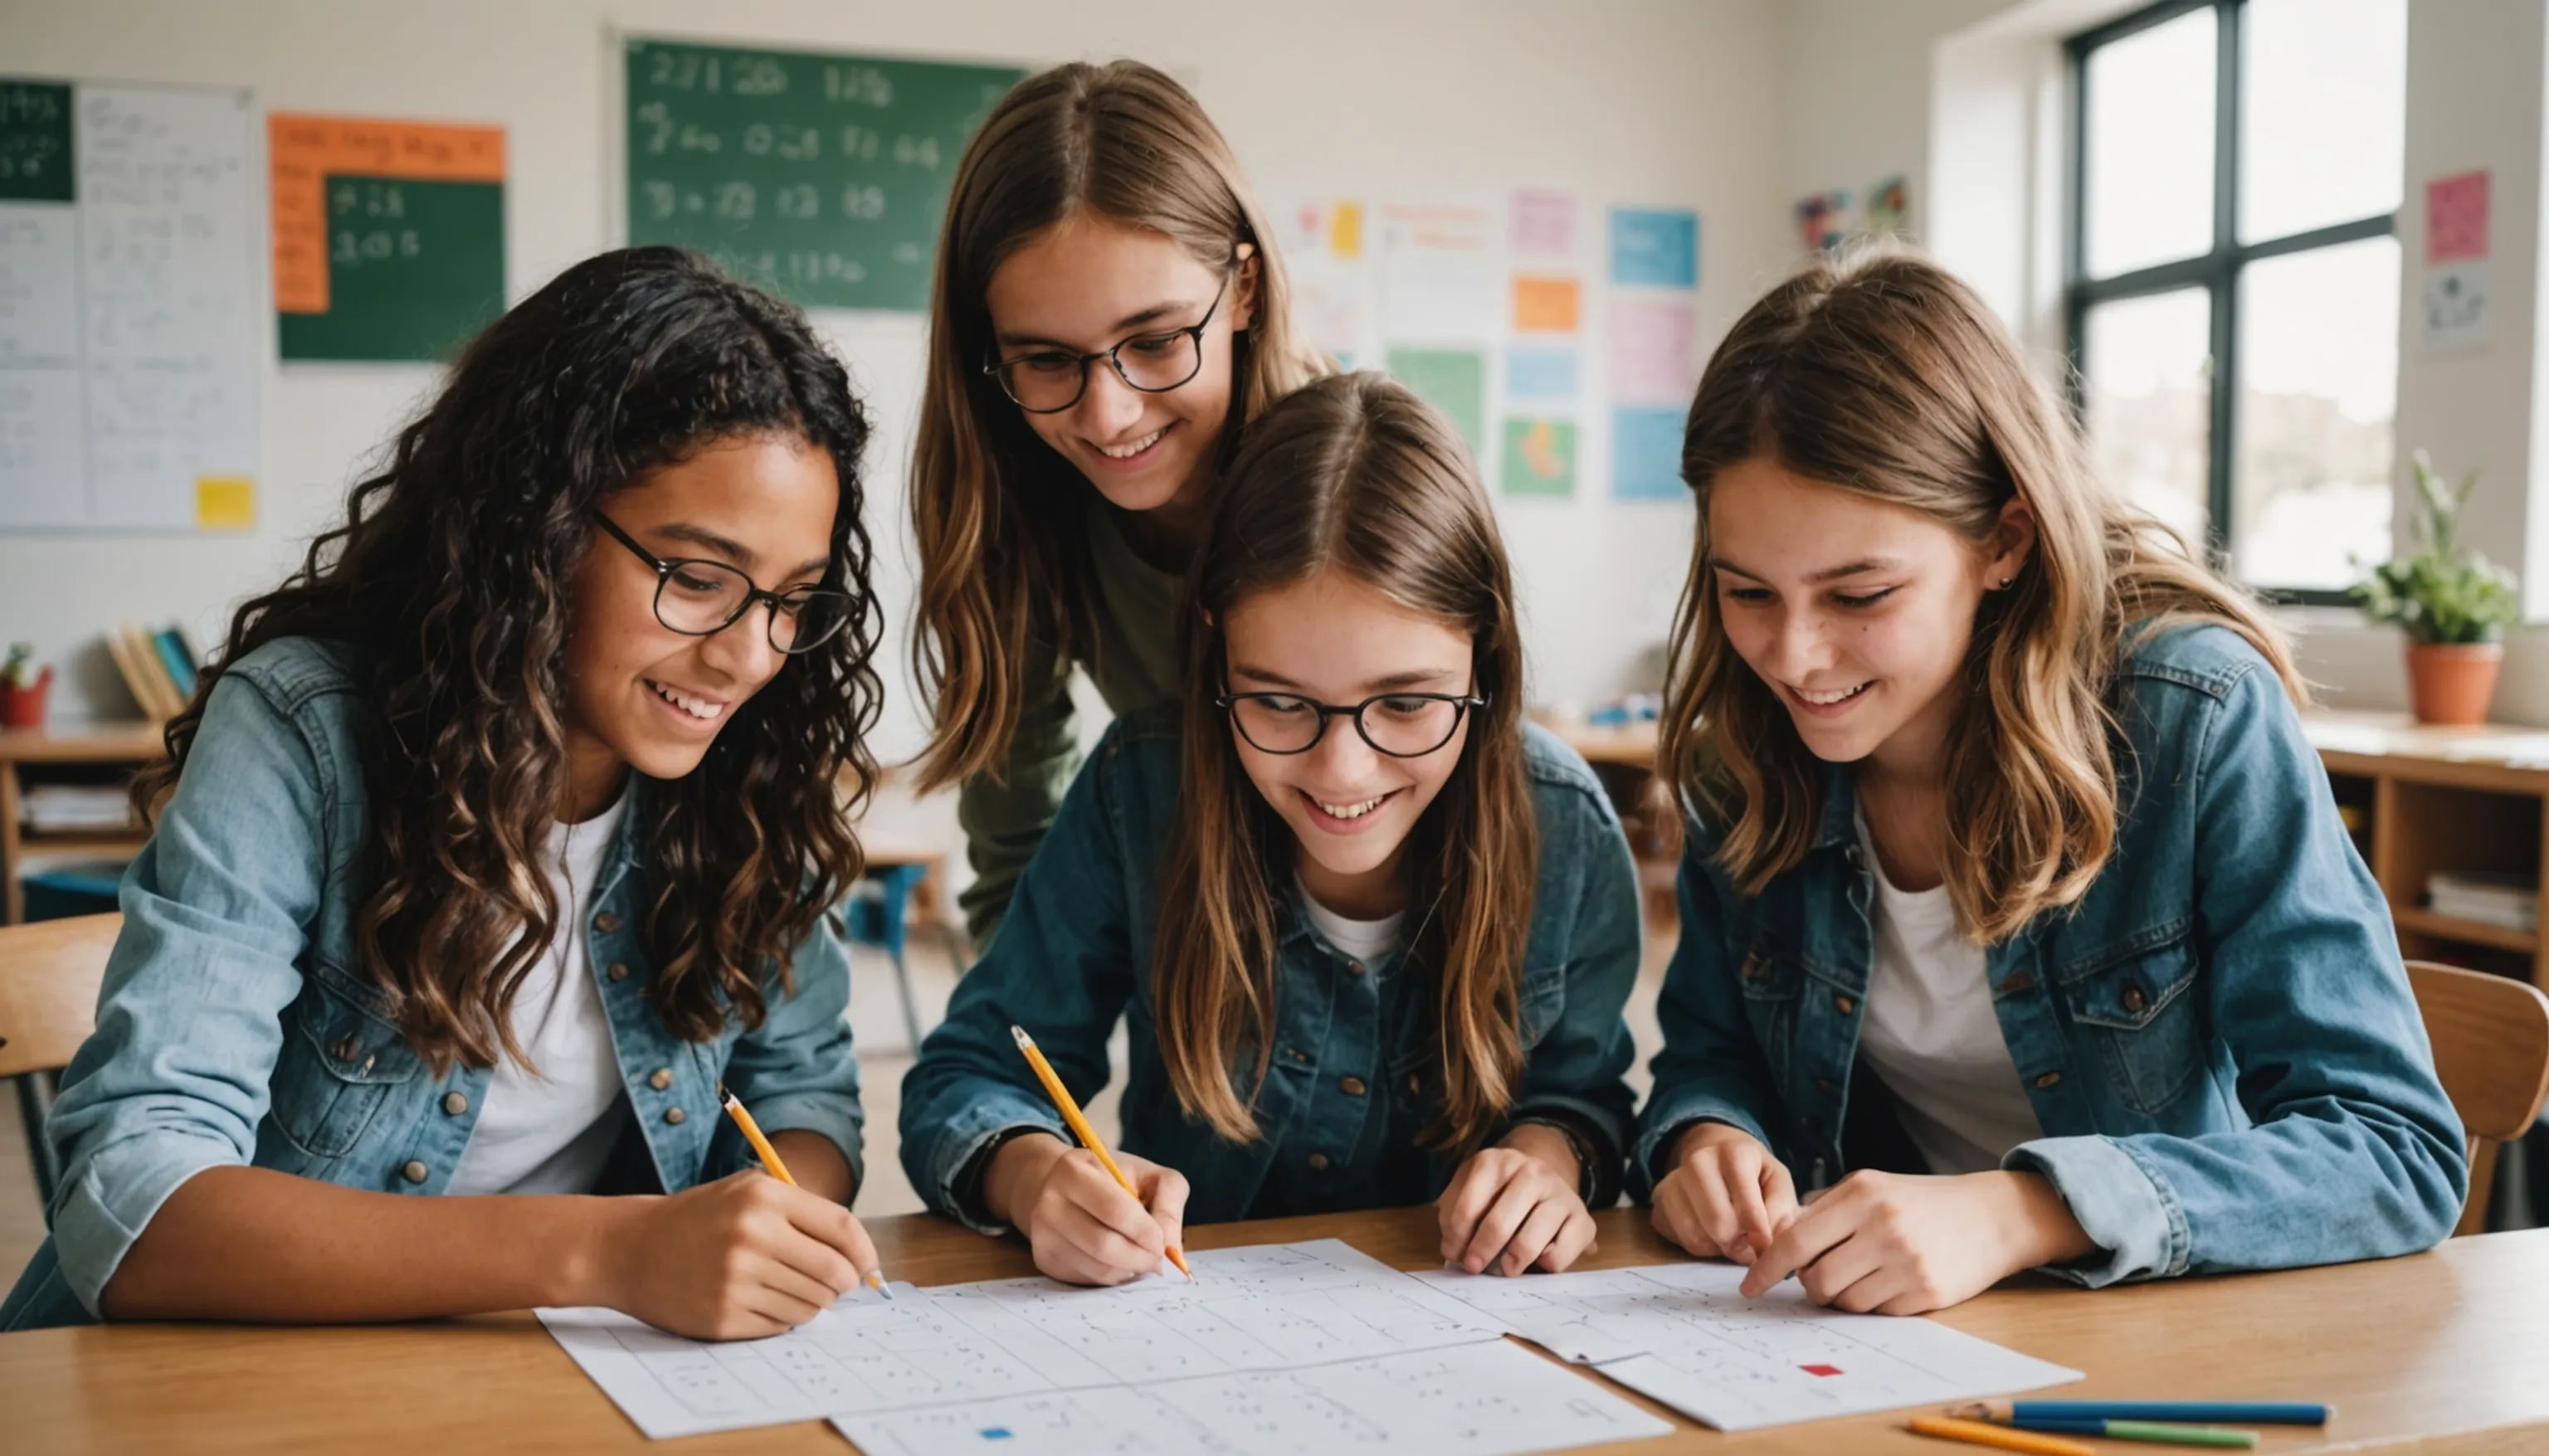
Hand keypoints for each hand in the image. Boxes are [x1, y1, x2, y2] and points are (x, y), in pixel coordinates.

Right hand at [599, 1170, 880, 1338]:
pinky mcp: (722, 1316)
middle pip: (834, 1273)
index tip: (869, 1268)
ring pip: (811, 1304)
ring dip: (811, 1302)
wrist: (630, 1248)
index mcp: (764, 1198)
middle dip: (842, 1284)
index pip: (842, 1228)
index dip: (865, 1253)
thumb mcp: (748, 1192)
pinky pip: (780, 1326)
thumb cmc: (701, 1219)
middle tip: (834, 1285)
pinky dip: (781, 1319)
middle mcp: (752, 1236)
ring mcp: (736, 1279)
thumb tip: (859, 1259)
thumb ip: (805, 1214)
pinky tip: (760, 1302)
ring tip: (788, 1289)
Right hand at [989, 1134, 1189, 1286]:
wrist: (1068, 1188)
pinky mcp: (1043, 1259)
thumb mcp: (1150, 1175)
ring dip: (1129, 1270)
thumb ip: (1169, 1204)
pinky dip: (1112, 1277)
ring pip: (1097, 1269)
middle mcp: (1049, 1201)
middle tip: (1158, 1261)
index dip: (1147, 1232)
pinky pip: (1087, 1280)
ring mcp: (1042, 1233)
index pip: (1116, 1210)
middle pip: (1103, 1245)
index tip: (1162, 1242)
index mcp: (1073, 1170)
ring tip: (1140, 1258)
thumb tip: (1171, 1250)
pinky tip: (1119, 1261)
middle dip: (1141, 1258)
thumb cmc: (1115, 1180)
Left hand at [1437, 1125, 1597, 1274]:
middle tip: (1474, 1267)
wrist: (1543, 1184)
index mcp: (1495, 1161)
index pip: (1467, 1207)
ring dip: (1511, 1263)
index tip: (1453, 1254)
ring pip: (1529, 1243)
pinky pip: (1559, 1257)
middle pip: (1498, 1225)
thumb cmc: (1497, 1195)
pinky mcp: (1584, 1219)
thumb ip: (1455, 1217)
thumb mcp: (1470, 1192)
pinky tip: (1537, 1258)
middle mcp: (1531, 1170)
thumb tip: (1455, 1252)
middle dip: (1481, 1253)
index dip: (1456, 1238)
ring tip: (1504, 1267)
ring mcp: (1560, 1193)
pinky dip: (1544, 1266)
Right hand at [1650, 1121, 1797, 1264]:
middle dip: (1739, 1242)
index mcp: (1735, 1152)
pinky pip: (1681, 1239)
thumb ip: (1782, 1212)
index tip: (1765, 1246)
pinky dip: (1701, 1244)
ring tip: (1732, 1233)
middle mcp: (1698, 1160)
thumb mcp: (1778, 1182)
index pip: (1748, 1207)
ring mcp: (1673, 1179)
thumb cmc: (1753, 1172)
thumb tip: (1768, 1245)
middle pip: (1719, 1225)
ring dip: (1719, 1246)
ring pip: (1697, 1236)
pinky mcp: (1658, 1200)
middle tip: (1749, 1242)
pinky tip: (1710, 1230)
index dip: (1760, 1235)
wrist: (1714, 1152)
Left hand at [1737, 1169, 2093, 1314]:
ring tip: (1864, 1274)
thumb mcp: (1870, 1187)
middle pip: (1817, 1279)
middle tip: (1825, 1275)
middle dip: (1811, 1285)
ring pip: (1845, 1301)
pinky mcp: (1926, 1292)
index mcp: (1861, 1195)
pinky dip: (1874, 1303)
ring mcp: (1907, 1261)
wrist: (1989, 1216)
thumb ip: (1823, 1210)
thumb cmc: (1918, 1202)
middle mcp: (1883, 1227)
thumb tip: (1773, 1239)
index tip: (1750, 1287)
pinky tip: (1891, 1282)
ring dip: (1843, 1296)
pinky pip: (1877, 1313)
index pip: (1796, 1239)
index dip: (1767, 1267)